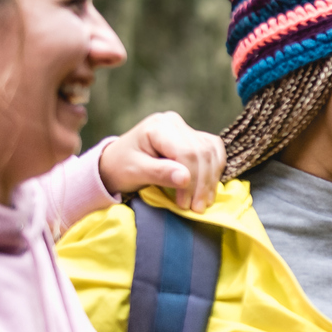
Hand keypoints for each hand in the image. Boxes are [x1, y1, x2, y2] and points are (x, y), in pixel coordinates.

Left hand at [98, 112, 224, 211]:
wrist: (116, 163)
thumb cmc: (121, 167)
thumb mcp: (135, 172)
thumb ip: (159, 173)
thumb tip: (185, 178)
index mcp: (159, 126)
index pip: (186, 152)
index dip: (191, 180)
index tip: (185, 204)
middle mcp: (175, 123)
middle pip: (202, 153)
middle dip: (202, 183)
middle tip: (197, 208)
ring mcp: (186, 129)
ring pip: (212, 152)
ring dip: (211, 180)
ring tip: (204, 202)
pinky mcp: (194, 138)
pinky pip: (214, 152)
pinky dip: (215, 171)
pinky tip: (208, 187)